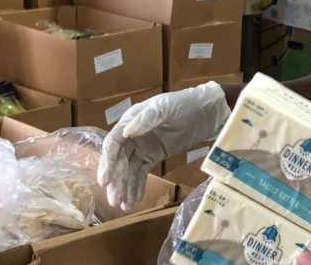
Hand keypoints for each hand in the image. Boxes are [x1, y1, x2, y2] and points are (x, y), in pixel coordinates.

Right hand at [97, 82, 230, 209]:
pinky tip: (136, 199)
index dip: (108, 162)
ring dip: (125, 187)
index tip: (105, 181)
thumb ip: (147, 119)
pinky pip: (141, 173)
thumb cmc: (184, 104)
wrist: (206, 112)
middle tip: (115, 200)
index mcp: (131, 120)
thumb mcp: (166, 108)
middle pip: (119, 160)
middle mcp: (132, 135)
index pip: (113, 143)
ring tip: (125, 206)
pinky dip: (137, 185)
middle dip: (116, 180)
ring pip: (128, 170)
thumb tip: (127, 132)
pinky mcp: (153, 156)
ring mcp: (142, 147)